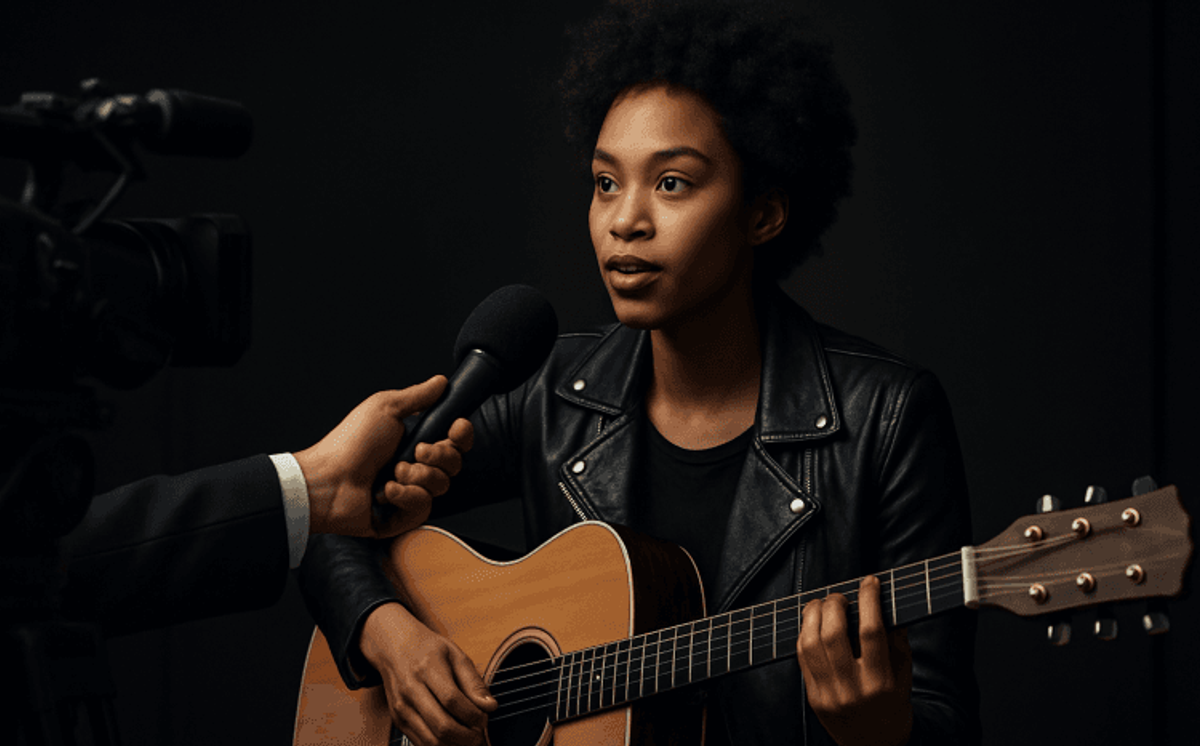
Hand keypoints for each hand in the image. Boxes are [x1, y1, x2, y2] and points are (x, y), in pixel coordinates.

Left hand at [294, 375, 473, 537]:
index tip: (456, 428)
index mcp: (413, 439)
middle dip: (439, 456)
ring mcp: (410, 491)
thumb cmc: (349, 443)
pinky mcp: (403, 515)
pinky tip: (386, 492)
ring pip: (441, 485)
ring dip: (418, 477)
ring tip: (392, 473)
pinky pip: (424, 507)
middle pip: (454, 463)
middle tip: (417, 451)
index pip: (454, 440)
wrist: (328, 480)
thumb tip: (441, 381)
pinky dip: (406, 497)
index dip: (461, 435)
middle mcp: (415, 465)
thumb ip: (417, 396)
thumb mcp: (385, 408)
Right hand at [361, 602, 496, 745]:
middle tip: (480, 737)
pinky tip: (453, 740)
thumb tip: (490, 707)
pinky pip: (421, 743)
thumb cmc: (429, 650)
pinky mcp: (397, 720)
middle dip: (467, 737)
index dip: (472, 714)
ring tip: (469, 739)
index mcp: (427, 668)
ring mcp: (401, 708)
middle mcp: (410, 690)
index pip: (452, 700)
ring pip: (430, 741)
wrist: (395, 647)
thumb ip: (474, 682)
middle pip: (441, 725)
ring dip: (454, 745)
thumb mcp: (456, 655)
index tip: (484, 719)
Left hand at [796, 575, 912, 745]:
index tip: (870, 582)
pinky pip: (801, 657)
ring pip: (810, 642)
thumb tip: (888, 606)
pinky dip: (804, 634)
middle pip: (833, 633)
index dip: (869, 600)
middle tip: (841, 596)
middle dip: (835, 604)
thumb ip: (898, 643)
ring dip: (813, 614)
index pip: (871, 632)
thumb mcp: (904, 679)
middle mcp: (851, 688)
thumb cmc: (893, 710)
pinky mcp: (812, 697)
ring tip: (823, 605)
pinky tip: (813, 624)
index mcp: (880, 683)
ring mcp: (828, 694)